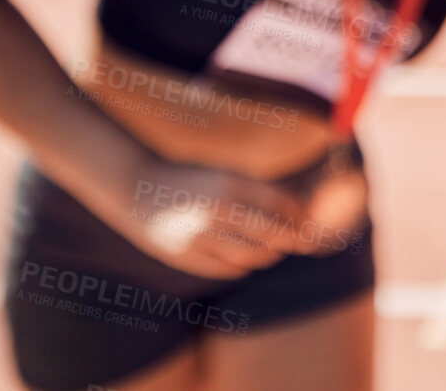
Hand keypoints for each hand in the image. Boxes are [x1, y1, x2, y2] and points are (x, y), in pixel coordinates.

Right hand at [95, 154, 312, 279]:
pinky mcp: (185, 257)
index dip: (298, 216)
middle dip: (290, 240)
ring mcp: (199, 237)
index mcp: (230, 184)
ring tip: (272, 250)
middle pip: (271, 235)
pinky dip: (243, 266)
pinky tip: (246, 258)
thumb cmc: (192, 179)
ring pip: (251, 258)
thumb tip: (299, 215)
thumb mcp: (226, 174)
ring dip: (268, 256)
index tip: (307, 222)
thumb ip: (258, 192)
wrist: (138, 189)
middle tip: (298, 241)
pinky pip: (227, 270)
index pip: (280, 204)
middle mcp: (216, 211)